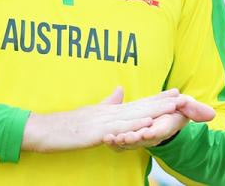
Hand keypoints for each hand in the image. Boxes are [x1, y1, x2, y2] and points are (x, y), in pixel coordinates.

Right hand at [22, 87, 185, 152]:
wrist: (43, 129)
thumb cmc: (64, 125)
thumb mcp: (88, 113)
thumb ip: (106, 103)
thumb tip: (120, 91)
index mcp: (107, 110)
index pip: (136, 103)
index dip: (156, 98)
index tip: (173, 93)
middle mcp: (107, 112)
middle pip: (139, 105)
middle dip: (161, 101)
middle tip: (181, 95)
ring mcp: (101, 121)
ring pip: (133, 115)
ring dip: (153, 110)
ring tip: (172, 106)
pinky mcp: (95, 132)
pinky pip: (118, 128)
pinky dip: (134, 124)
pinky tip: (148, 122)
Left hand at [104, 94, 214, 150]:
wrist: (166, 113)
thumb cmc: (176, 109)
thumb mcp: (187, 107)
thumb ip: (196, 110)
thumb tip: (211, 114)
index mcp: (164, 126)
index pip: (159, 131)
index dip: (153, 132)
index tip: (146, 133)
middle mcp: (152, 133)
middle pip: (142, 139)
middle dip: (133, 139)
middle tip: (124, 138)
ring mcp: (140, 136)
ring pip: (129, 142)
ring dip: (120, 142)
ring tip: (111, 139)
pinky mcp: (130, 134)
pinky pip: (121, 140)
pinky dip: (113, 140)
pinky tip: (104, 138)